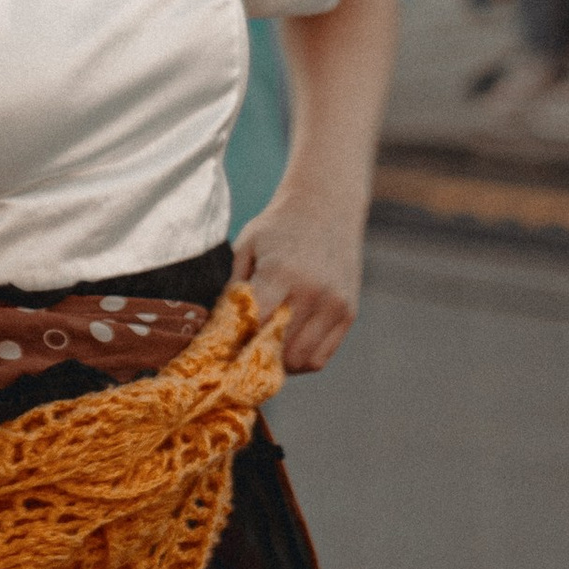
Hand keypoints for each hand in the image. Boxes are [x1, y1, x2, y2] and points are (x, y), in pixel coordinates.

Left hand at [230, 195, 362, 376]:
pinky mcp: (348, 313)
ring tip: (262, 351)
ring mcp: (335, 305)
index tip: (221, 346)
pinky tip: (285, 348)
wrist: (327, 205)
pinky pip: (320, 357)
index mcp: (282, 273)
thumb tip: (220, 331)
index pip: (254, 326)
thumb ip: (234, 289)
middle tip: (239, 353)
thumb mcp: (247, 247)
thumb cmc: (279, 226)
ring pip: (300, 360)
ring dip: (278, 363)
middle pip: (277, 349)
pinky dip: (300, 361)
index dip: (235, 341)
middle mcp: (313, 292)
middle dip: (254, 356)